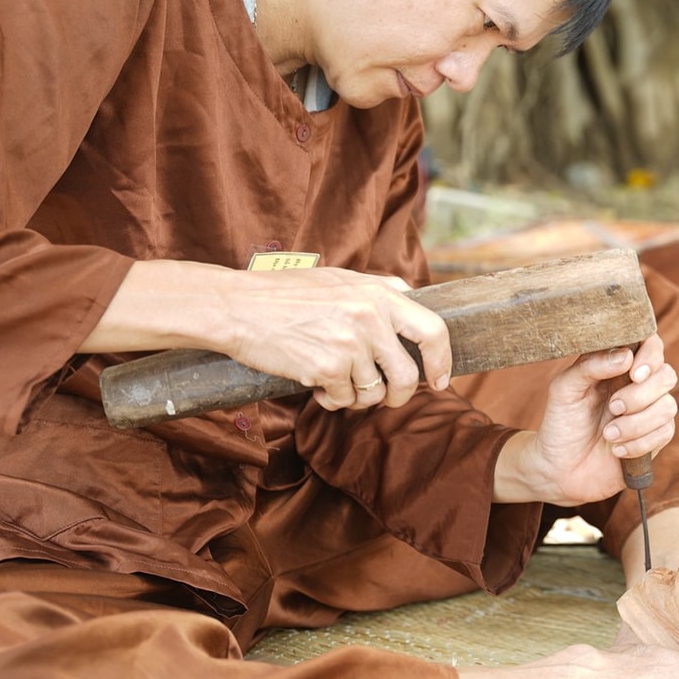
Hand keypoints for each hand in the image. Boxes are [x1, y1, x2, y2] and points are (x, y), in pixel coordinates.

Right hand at [219, 267, 450, 411]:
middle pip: (408, 376)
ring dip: (355, 396)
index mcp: (379, 294)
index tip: (441, 379)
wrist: (237, 306)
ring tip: (333, 379)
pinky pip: (343, 400)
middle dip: (399, 395)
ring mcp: (350, 344)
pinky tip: (314, 382)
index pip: (433, 330)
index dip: (442, 360)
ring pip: (373, 393)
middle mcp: (370, 318)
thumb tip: (411, 297)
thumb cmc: (284, 293)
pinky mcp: (327, 369)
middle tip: (385, 398)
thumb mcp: (339, 278)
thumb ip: (378, 290)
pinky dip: (330, 399)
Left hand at [496, 335, 677, 503]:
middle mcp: (638, 386)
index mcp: (618, 366)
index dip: (650, 355)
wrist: (560, 470)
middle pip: (666, 376)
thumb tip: (625, 355)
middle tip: (613, 408)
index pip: (651, 345)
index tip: (633, 373)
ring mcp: (649, 412)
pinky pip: (665, 433)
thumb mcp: (565, 389)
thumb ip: (590, 366)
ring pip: (668, 407)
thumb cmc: (561, 424)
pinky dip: (639, 443)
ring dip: (637, 423)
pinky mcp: (655, 439)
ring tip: (609, 434)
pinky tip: (617, 450)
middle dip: (641, 395)